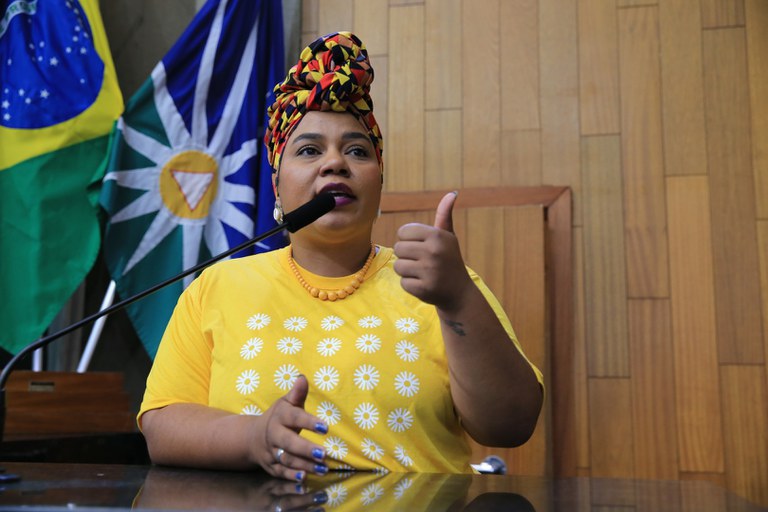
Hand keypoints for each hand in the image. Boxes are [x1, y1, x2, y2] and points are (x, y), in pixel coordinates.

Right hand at [256, 375, 328, 480]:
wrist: (252, 437)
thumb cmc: (278, 418)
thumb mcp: (286, 404)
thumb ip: (297, 394)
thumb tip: (303, 378)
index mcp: (280, 417)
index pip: (294, 418)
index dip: (308, 422)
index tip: (325, 427)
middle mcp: (274, 435)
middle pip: (289, 442)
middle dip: (305, 449)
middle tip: (323, 453)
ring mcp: (271, 452)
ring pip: (287, 459)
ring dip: (304, 465)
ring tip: (323, 468)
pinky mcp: (271, 466)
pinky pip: (280, 473)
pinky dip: (291, 476)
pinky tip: (304, 478)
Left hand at [393, 191, 472, 310]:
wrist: (459, 292)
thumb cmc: (449, 259)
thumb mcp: (448, 236)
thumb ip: (444, 215)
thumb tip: (452, 193)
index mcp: (437, 235)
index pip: (403, 232)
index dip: (408, 240)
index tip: (421, 246)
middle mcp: (434, 251)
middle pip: (398, 248)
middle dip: (406, 256)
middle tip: (422, 261)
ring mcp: (429, 271)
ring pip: (398, 266)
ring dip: (407, 271)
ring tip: (423, 272)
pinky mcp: (424, 289)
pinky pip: (403, 283)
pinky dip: (411, 285)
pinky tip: (424, 284)